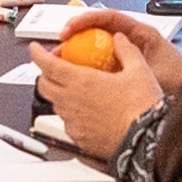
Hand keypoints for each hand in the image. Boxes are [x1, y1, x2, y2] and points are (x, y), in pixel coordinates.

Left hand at [33, 12, 181, 165]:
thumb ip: (126, 51)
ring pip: (54, 105)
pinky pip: (67, 124)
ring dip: (58, 94)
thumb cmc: (141, 108)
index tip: (35, 49)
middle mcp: (71, 101)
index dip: (37, 53)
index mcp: (81, 81)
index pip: (47, 64)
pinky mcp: (78, 138)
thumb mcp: (139, 71)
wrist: (146, 141)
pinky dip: (70, 115)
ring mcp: (73, 122)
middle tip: (54, 68)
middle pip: (43, 85)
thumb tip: (119, 40)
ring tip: (73, 91)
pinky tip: (84, 113)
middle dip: (44, 74)